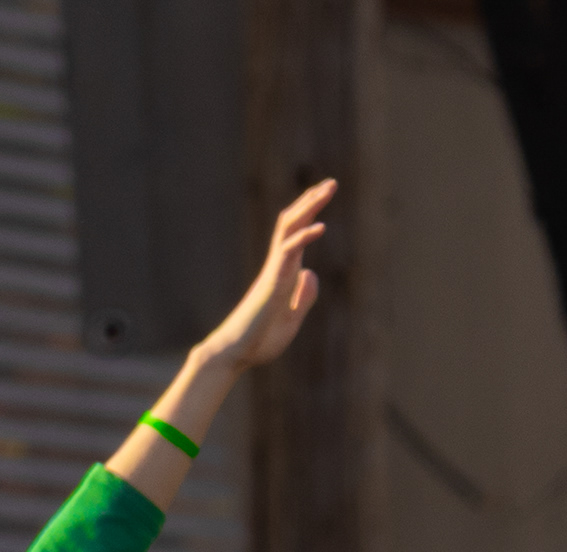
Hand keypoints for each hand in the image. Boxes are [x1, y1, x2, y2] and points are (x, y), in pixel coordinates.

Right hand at [198, 179, 331, 372]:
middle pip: (293, 223)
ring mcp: (273, 272)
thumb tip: (310, 273)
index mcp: (283, 273)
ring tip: (326, 190)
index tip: (325, 196)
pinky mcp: (272, 283)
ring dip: (308, 208)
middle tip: (331, 183)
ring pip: (289, 230)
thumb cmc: (259, 340)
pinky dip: (304, 238)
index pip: (297, 235)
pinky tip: (321, 227)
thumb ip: (303, 297)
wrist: (235, 354)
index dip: (311, 214)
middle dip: (311, 201)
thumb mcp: (291, 319)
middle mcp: (277, 266)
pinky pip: (287, 253)